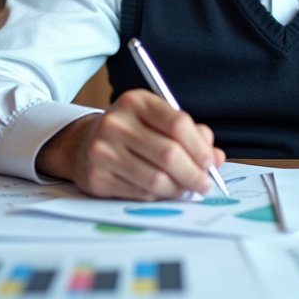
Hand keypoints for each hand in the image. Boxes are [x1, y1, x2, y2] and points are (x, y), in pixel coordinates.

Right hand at [36, 89, 224, 199]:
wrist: (83, 144)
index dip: (200, 147)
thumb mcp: (157, 121)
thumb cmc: (131, 132)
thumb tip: (216, 157)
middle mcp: (116, 123)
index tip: (211, 162)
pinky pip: (141, 193)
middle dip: (194, 174)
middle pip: (169, 154)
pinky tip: (164, 192)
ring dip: (179, 189)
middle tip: (205, 184)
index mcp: (136, 102)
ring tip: (187, 190)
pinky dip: (159, 196)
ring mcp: (103, 150)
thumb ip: (191, 134)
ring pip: (156, 178)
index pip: (178, 124)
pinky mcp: (97, 177)